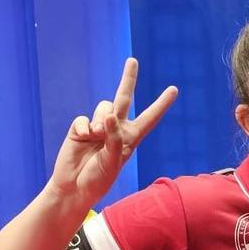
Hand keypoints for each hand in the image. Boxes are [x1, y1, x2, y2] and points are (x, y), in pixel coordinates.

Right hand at [48, 58, 177, 204]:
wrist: (74, 188)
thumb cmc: (98, 179)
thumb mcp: (113, 161)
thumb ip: (114, 138)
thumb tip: (110, 115)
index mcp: (131, 138)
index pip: (150, 117)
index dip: (162, 104)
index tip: (174, 89)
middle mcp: (116, 128)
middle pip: (124, 98)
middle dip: (128, 78)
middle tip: (132, 61)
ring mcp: (98, 127)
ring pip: (104, 108)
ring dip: (101, 120)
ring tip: (96, 137)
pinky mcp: (80, 129)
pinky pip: (84, 119)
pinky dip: (84, 128)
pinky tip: (83, 139)